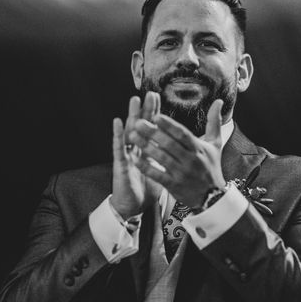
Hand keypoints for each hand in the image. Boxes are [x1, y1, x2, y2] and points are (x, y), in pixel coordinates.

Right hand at [111, 92, 160, 218]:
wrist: (134, 207)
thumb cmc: (147, 189)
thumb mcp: (163, 170)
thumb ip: (169, 157)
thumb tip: (182, 149)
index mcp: (148, 150)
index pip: (153, 129)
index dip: (156, 114)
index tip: (159, 98)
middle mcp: (137, 150)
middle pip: (142, 126)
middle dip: (146, 110)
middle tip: (150, 93)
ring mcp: (128, 156)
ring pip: (130, 133)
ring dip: (132, 116)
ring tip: (134, 101)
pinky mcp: (121, 165)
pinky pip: (119, 149)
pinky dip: (118, 135)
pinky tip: (118, 122)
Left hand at [129, 99, 225, 207]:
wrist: (213, 197)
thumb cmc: (212, 167)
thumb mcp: (215, 144)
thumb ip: (214, 122)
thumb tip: (218, 101)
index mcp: (199, 148)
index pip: (183, 134)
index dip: (169, 125)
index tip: (156, 116)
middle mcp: (191, 160)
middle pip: (170, 144)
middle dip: (153, 133)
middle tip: (138, 123)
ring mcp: (182, 174)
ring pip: (162, 158)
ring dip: (146, 147)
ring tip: (132, 136)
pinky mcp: (175, 186)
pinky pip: (158, 175)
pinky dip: (146, 167)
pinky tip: (135, 159)